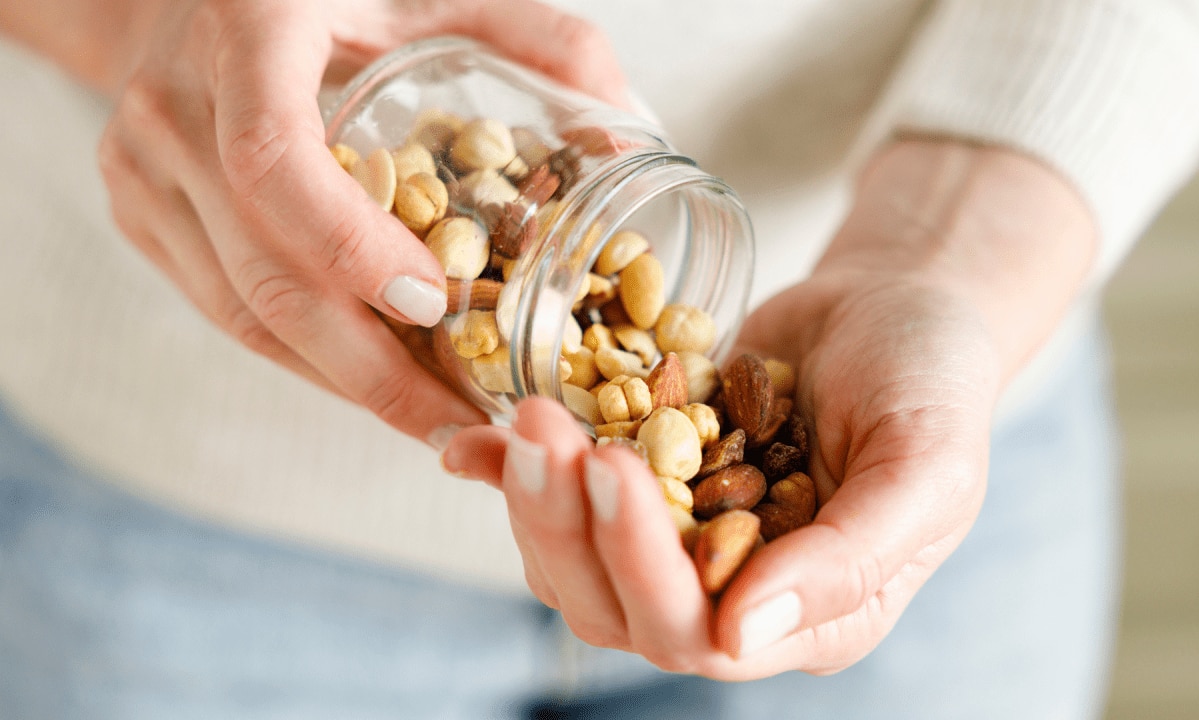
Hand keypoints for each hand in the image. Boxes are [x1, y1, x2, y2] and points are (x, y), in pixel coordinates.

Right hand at [95, 0, 628, 439]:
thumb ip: (541, 41)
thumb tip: (629, 144)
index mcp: (249, 33)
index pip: (273, 158)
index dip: (351, 246)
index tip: (435, 305)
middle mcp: (176, 107)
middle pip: (264, 271)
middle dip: (371, 369)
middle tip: (463, 423)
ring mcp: (143, 171)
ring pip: (242, 313)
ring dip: (344, 383)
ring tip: (436, 424)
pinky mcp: (141, 217)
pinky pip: (227, 312)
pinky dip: (306, 360)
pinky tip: (375, 383)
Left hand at [441, 139, 1096, 678]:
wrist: (896, 307)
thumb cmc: (932, 382)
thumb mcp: (926, 464)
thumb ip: (850, 559)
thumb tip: (740, 636)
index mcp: (810, 616)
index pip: (700, 632)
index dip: (643, 563)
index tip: (614, 468)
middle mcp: (733, 594)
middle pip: (615, 605)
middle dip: (568, 524)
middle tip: (543, 431)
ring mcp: (679, 540)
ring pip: (574, 562)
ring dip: (536, 498)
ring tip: (526, 415)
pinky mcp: (644, 484)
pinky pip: (563, 500)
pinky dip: (513, 476)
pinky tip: (475, 439)